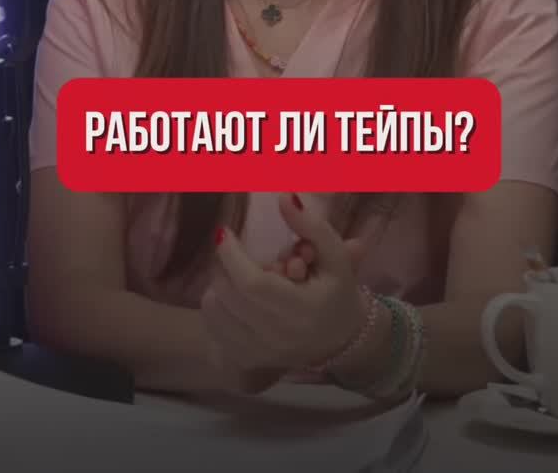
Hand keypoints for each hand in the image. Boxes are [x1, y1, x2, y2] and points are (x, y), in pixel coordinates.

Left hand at [201, 193, 367, 374]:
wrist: (343, 340)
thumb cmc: (337, 291)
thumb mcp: (335, 256)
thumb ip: (311, 225)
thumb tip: (284, 196)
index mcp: (299, 309)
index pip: (251, 283)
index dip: (231, 255)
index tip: (225, 232)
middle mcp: (275, 336)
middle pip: (228, 293)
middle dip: (227, 265)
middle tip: (240, 254)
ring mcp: (258, 352)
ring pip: (215, 310)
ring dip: (220, 284)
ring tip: (241, 276)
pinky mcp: (247, 360)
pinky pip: (214, 328)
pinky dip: (217, 307)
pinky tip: (235, 297)